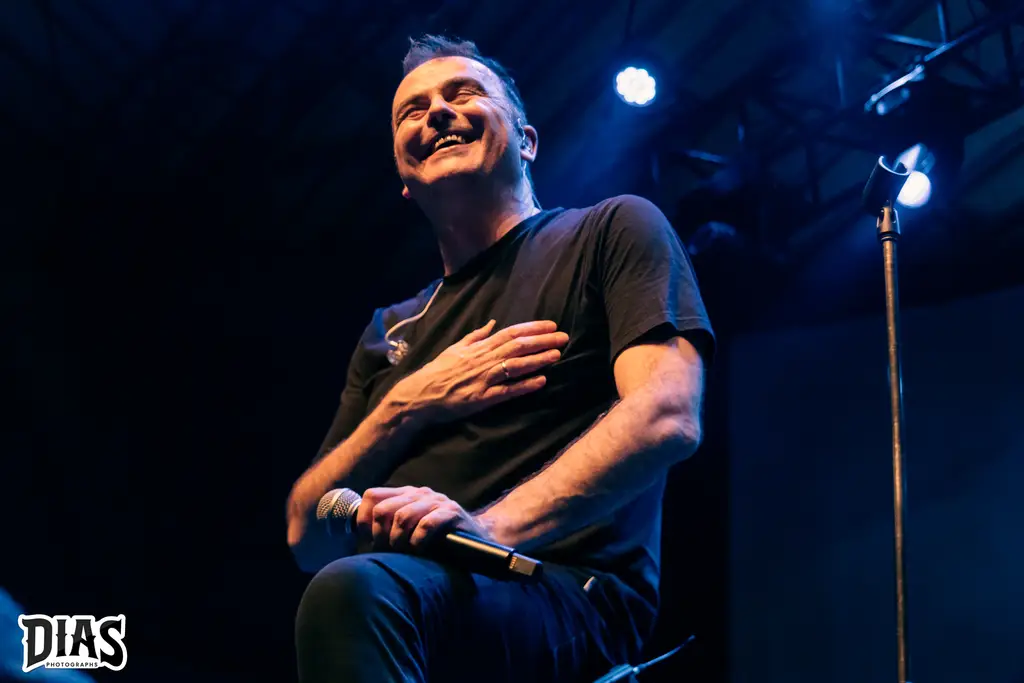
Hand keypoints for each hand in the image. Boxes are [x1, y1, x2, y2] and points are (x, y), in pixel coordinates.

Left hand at [356, 486, 492, 551]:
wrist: (476, 538)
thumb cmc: (438, 539)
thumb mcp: (410, 529)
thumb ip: (389, 528)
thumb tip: (360, 540)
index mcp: (406, 494)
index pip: (372, 495)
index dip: (365, 519)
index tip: (369, 540)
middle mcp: (419, 493)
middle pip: (384, 509)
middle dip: (381, 536)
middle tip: (387, 552)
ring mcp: (436, 501)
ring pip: (403, 516)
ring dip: (398, 541)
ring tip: (403, 553)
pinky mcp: (452, 512)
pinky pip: (426, 524)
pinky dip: (418, 541)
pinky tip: (419, 550)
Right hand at [389, 319, 568, 423]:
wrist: (420, 395)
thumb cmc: (438, 371)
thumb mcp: (455, 348)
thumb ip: (475, 336)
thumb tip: (492, 323)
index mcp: (479, 347)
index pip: (510, 333)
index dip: (532, 328)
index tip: (551, 325)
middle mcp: (484, 360)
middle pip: (518, 346)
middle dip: (542, 341)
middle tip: (563, 337)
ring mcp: (484, 379)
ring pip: (516, 365)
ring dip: (538, 359)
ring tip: (557, 354)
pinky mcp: (483, 398)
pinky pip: (508, 391)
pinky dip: (525, 385)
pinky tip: (541, 381)